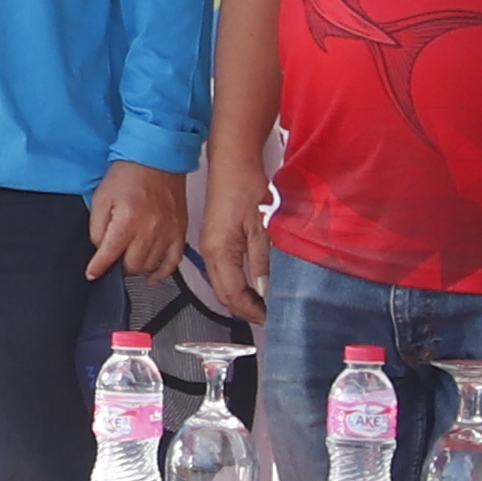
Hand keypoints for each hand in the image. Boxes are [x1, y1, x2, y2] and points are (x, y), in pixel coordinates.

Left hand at [83, 162, 187, 283]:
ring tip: (129, 258)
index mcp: (126, 221)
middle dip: (118, 267)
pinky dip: (161, 272)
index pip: (109, 256)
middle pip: (132, 266)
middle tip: (113, 259)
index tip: (92, 274)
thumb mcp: (101, 197)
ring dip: (137, 266)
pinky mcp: (179, 231)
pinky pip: (173, 262)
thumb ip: (97, 228)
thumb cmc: (127, 175)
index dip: (97, 268)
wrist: (157, 158)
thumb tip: (100, 249)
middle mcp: (149, 230)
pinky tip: (151, 275)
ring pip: (150, 265)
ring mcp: (167, 232)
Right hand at [203, 185, 269, 322]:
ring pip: (222, 285)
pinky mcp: (214, 240)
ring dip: (241, 297)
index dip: (252, 311)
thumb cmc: (247, 188)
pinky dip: (238, 284)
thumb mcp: (262, 228)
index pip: (233, 295)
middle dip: (245, 309)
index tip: (272, 318)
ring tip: (265, 304)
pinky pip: (223, 272)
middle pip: (224, 294)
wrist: (233, 161)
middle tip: (270, 316)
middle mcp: (209, 253)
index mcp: (219, 252)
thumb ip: (263, 262)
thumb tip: (266, 292)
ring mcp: (209, 246)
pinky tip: (255, 283)